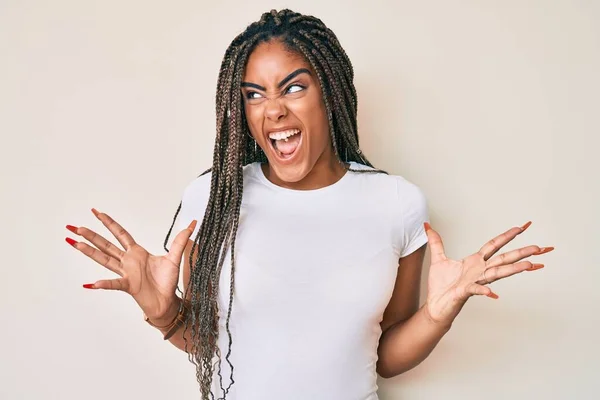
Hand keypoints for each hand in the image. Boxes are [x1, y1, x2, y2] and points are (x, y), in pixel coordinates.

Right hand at [65, 208, 196, 322]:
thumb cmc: (168, 281)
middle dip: (91, 235)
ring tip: (74, 244)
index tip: (96, 212)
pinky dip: (104, 284)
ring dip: (89, 252)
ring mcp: (126, 273)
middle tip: (74, 226)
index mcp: (137, 252)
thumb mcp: (175, 257)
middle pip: (106, 245)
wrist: (167, 301)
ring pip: (104, 260)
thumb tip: (193, 223)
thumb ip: (181, 240)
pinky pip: (115, 284)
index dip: (109, 222)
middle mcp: (128, 261)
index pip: (120, 233)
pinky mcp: (129, 285)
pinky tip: (91, 284)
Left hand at [423, 221, 553, 325]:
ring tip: (530, 265)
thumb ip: (435, 242)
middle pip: (503, 259)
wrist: (435, 305)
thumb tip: (427, 225)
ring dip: (513, 269)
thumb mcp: (437, 259)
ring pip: (497, 273)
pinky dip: (484, 291)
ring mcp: (474, 282)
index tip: (521, 227)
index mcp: (474, 262)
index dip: (507, 236)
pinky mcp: (465, 292)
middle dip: (521, 252)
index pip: (494, 246)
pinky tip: (492, 293)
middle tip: (539, 247)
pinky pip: (476, 290)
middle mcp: (479, 271)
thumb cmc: (440, 285)